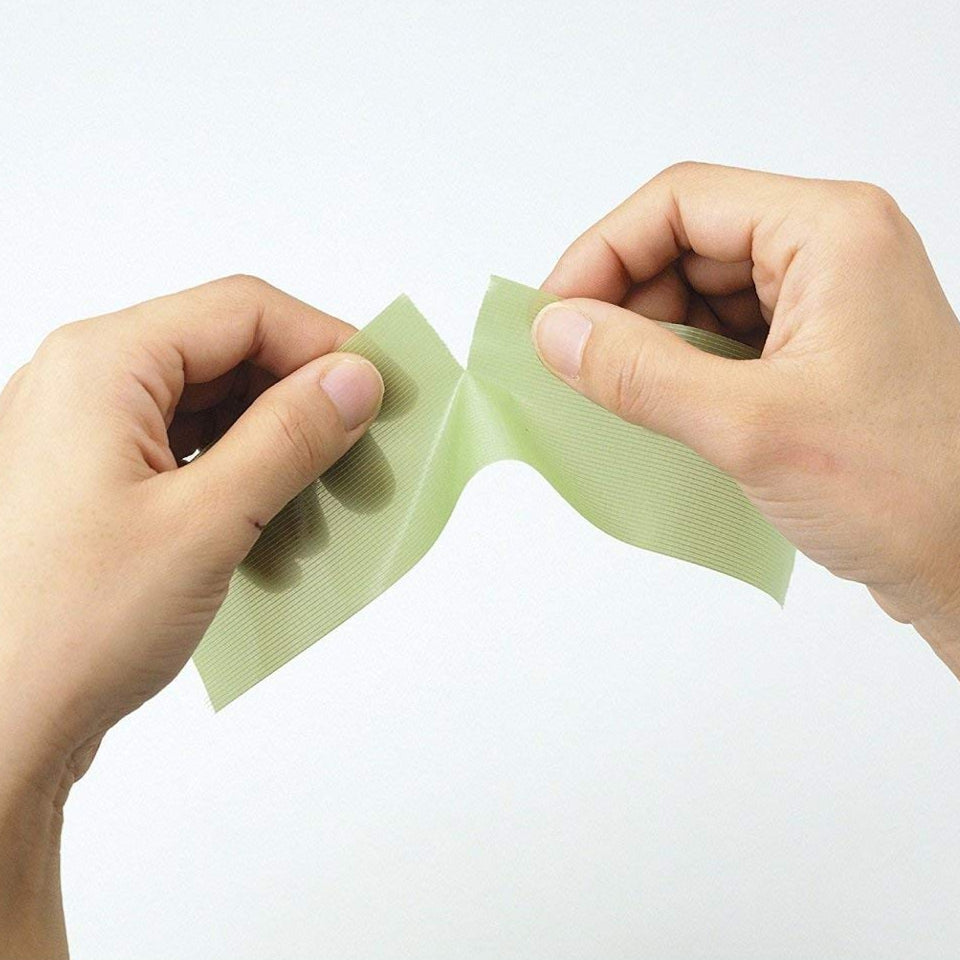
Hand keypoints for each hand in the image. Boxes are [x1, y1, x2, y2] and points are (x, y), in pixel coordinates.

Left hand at [0, 275, 382, 957]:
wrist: (1, 724)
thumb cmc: (68, 629)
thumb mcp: (207, 522)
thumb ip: (290, 437)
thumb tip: (355, 379)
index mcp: (101, 365)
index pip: (243, 311)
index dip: (324, 343)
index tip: (381, 389)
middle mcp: (86, 383)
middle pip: (227, 352)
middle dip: (303, 398)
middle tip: (364, 447)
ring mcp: (88, 432)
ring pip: (212, 404)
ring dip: (276, 442)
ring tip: (322, 497)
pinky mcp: (98, 479)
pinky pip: (189, 448)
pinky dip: (241, 475)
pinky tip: (272, 523)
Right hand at [534, 162, 959, 669]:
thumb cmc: (909, 490)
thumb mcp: (750, 427)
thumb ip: (640, 372)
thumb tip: (556, 332)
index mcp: (830, 233)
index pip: (681, 203)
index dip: (602, 253)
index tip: (554, 315)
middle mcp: (831, 252)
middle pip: (687, 243)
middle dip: (623, 300)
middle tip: (575, 363)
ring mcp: (827, 304)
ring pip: (702, 294)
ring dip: (649, 338)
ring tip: (614, 394)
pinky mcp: (818, 354)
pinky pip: (726, 338)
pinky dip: (680, 366)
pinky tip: (658, 409)